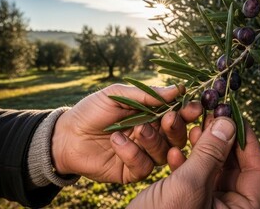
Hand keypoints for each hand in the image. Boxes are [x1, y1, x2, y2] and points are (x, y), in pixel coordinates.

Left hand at [51, 84, 201, 183]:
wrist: (66, 135)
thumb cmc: (92, 111)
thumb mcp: (118, 95)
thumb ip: (148, 94)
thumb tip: (178, 88)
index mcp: (151, 116)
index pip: (177, 115)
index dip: (187, 111)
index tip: (193, 107)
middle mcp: (151, 136)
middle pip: (177, 137)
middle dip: (176, 128)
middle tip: (169, 119)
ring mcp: (142, 154)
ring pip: (163, 153)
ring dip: (153, 140)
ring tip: (137, 129)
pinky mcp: (131, 171)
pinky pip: (144, 167)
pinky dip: (133, 154)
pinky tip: (117, 142)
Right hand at [129, 116, 259, 208]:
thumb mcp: (189, 184)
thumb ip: (211, 153)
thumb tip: (229, 123)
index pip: (259, 171)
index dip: (248, 141)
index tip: (235, 116)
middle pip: (238, 168)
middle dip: (223, 141)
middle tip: (211, 116)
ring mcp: (210, 206)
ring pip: (216, 169)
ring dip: (205, 148)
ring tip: (193, 129)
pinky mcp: (191, 203)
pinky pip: (197, 178)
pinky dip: (188, 162)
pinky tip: (174, 152)